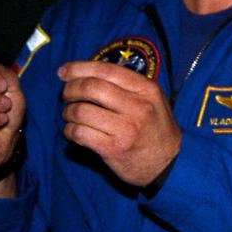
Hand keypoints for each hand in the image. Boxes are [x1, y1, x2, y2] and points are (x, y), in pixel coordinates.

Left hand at [58, 60, 181, 186]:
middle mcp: (138, 106)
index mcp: (147, 89)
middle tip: (66, 95)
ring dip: (68, 112)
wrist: (168, 163)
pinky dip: (69, 130)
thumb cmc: (155, 128)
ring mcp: (126, 129)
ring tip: (71, 115)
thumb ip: (127, 85)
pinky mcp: (113, 149)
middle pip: (91, 87)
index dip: (79, 68)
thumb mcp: (152, 100)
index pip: (107, 70)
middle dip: (70, 89)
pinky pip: (79, 133)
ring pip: (81, 111)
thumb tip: (87, 73)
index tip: (63, 72)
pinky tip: (74, 131)